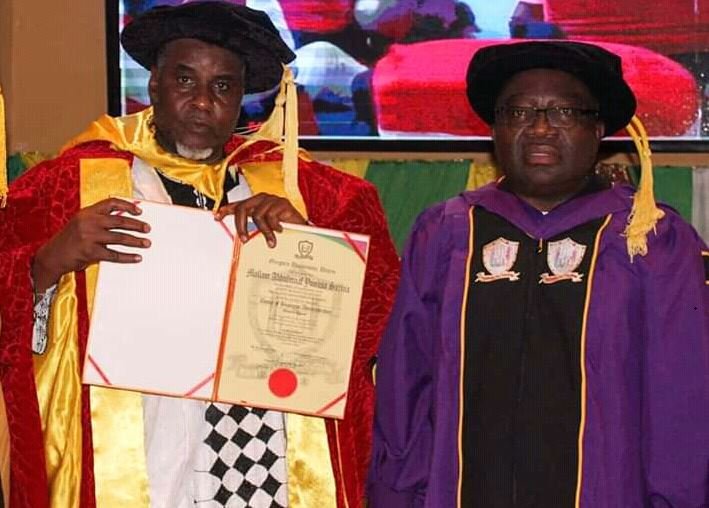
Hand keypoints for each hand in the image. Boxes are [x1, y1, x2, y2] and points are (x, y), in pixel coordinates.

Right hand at [32, 198, 150, 292]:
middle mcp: (88, 222)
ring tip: (146, 243)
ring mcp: (89, 237)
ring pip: (119, 237)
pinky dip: (127, 257)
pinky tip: (137, 257)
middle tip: (147, 229)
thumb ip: (99, 219)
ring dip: (136, 241)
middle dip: (136, 225)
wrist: (52, 256)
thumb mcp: (81, 223)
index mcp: (87, 212)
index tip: (139, 211)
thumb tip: (125, 218)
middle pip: (119, 220)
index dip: (127, 206)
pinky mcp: (90, 252)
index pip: (111, 203)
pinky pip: (114, 254)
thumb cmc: (70, 239)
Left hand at [214, 193, 306, 247]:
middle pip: (243, 208)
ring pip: (257, 214)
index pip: (237, 205)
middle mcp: (262, 200)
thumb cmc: (285, 231)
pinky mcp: (282, 203)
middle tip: (244, 239)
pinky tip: (280, 231)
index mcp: (256, 205)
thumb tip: (241, 239)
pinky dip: (274, 227)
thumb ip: (254, 231)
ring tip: (270, 241)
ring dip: (263, 231)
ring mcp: (272, 200)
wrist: (305, 232)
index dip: (225, 210)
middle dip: (240, 225)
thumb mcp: (266, 231)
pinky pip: (271, 216)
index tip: (216, 217)